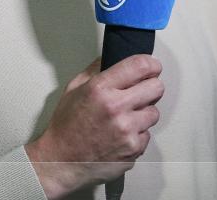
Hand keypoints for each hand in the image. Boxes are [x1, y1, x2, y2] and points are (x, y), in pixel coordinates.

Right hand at [25, 54, 163, 198]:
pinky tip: (122, 135)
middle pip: (156, 87)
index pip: (140, 65)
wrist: (60, 161)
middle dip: (151, 87)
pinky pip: (147, 135)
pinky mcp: (133, 149)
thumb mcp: (73, 89)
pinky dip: (138, 134)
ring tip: (126, 117)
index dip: (151, 64)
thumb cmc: (66, 126)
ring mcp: (127, 130)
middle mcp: (116, 107)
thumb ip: (95, 70)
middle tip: (141, 91)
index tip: (151, 67)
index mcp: (100, 88)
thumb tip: (113, 56)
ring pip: (154, 113)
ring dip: (144, 113)